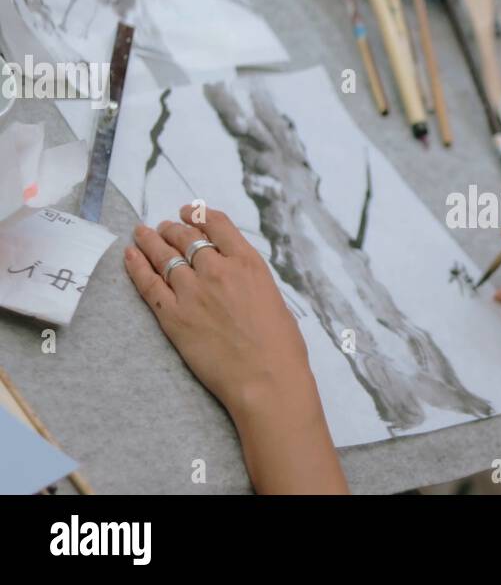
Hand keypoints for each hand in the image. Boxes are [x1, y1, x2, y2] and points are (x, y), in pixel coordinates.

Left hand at [123, 205, 346, 492]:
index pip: (218, 225)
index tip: (189, 212)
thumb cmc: (281, 347)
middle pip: (186, 236)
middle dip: (172, 228)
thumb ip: (250, 281)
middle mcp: (218, 270)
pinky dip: (136, 266)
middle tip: (164, 227)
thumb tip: (236, 279)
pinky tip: (129, 255)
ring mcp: (192, 291)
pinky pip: (148, 283)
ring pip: (164, 255)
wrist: (265, 378)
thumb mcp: (274, 299)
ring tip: (143, 233)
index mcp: (248, 263)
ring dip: (151, 240)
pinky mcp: (172, 315)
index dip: (199, 214)